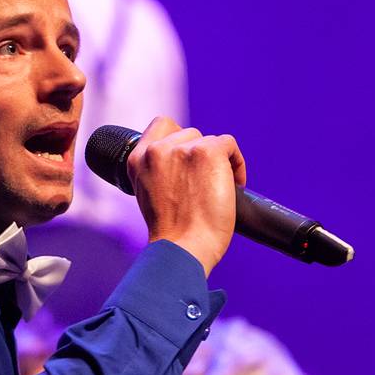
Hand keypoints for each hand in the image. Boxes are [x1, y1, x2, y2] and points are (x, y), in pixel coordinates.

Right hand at [126, 117, 246, 276]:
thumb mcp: (150, 194)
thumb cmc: (171, 233)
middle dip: (199, 155)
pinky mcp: (208, 152)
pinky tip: (234, 184)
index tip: (187, 160)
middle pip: (188, 133)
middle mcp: (157, 150)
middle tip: (204, 182)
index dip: (178, 139)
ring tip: (218, 187)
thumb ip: (159, 170)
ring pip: (209, 140)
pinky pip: (229, 144)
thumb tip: (184, 163)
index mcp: (137, 159)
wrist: (183, 248)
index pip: (161, 126)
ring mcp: (182, 149)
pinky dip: (236, 163)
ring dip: (218, 160)